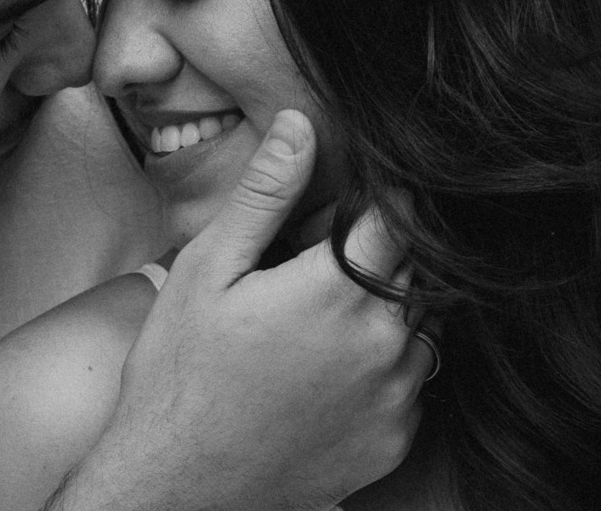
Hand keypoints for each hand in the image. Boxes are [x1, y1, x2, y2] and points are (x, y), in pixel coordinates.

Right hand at [52, 110, 431, 510]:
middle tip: (318, 262)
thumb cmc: (182, 371)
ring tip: (318, 317)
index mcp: (339, 292)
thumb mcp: (209, 270)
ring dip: (389, 306)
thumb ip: (265, 195)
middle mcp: (385, 345)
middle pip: (418, 267)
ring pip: (423, 323)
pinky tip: (327, 368)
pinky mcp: (395, 440)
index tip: (356, 200)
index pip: (403, 216)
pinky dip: (385, 363)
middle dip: (382, 251)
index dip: (383, 198)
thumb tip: (302, 126)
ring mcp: (396, 398)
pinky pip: (413, 380)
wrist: (178, 481)